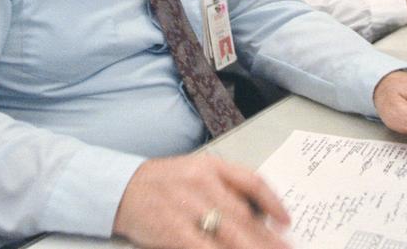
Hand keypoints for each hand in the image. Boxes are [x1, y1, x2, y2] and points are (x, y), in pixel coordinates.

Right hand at [113, 154, 291, 248]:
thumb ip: (222, 188)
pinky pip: (206, 248)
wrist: (118, 189)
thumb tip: (256, 213)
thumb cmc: (160, 184)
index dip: (274, 202)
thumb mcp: (194, 173)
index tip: (287, 221)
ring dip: (253, 248)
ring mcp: (187, 206)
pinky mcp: (173, 229)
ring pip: (231, 234)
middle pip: (245, 215)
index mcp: (210, 166)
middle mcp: (202, 183)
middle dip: (269, 238)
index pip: (252, 181)